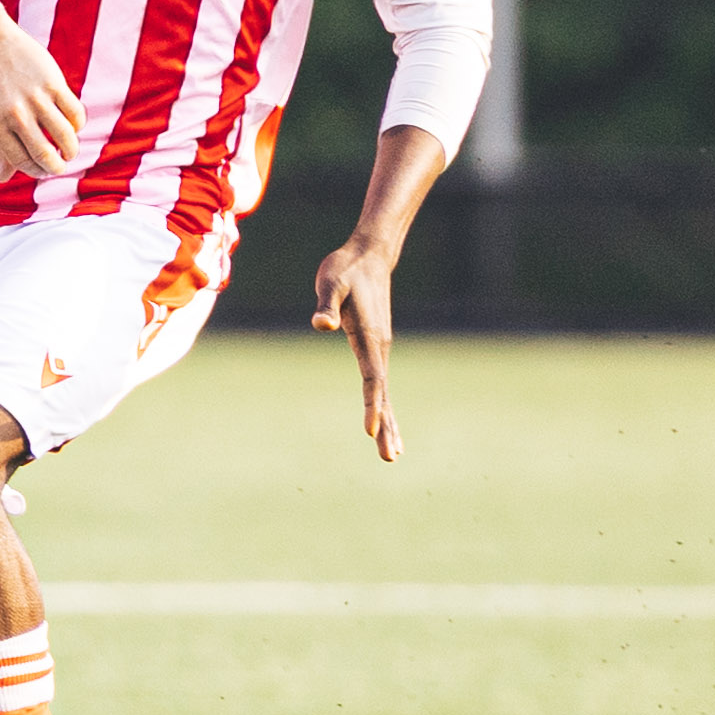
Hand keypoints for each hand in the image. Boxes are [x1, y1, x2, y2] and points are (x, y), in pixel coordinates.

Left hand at [0, 17, 84, 179]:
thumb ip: (0, 147)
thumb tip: (3, 178)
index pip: (21, 162)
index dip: (37, 171)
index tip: (45, 170)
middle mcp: (14, 115)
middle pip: (45, 155)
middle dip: (57, 167)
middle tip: (61, 165)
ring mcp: (35, 98)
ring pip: (65, 136)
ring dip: (71, 149)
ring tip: (69, 149)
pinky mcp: (53, 83)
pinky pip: (74, 113)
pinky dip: (77, 125)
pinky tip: (73, 126)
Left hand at [310, 234, 400, 461]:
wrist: (368, 258)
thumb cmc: (344, 269)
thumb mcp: (330, 282)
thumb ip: (327, 304)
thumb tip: (321, 324)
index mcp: (369, 337)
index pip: (372, 378)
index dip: (371, 405)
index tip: (369, 430)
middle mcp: (379, 346)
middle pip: (382, 393)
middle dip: (385, 425)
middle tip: (390, 456)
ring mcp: (379, 348)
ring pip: (384, 392)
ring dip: (388, 422)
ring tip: (393, 452)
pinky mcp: (375, 346)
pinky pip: (379, 383)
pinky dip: (382, 406)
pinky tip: (382, 422)